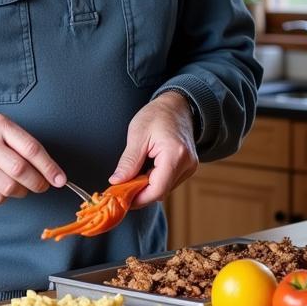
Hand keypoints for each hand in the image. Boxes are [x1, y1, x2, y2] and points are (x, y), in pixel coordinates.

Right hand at [0, 114, 65, 205]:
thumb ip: (21, 143)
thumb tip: (50, 170)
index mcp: (0, 125)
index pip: (31, 149)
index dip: (49, 167)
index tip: (60, 179)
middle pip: (21, 170)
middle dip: (38, 183)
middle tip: (42, 186)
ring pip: (9, 187)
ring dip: (22, 192)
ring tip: (21, 186)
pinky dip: (4, 196)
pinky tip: (1, 187)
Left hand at [108, 92, 197, 207]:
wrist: (177, 105)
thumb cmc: (158, 115)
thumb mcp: (137, 134)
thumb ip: (128, 161)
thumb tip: (116, 181)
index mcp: (175, 154)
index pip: (157, 189)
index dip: (137, 198)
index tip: (120, 199)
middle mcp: (187, 164)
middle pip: (160, 192)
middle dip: (139, 193)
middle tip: (120, 188)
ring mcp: (190, 167)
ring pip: (164, 189)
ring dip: (146, 187)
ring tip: (132, 175)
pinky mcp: (188, 168)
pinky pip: (169, 182)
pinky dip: (154, 181)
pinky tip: (145, 171)